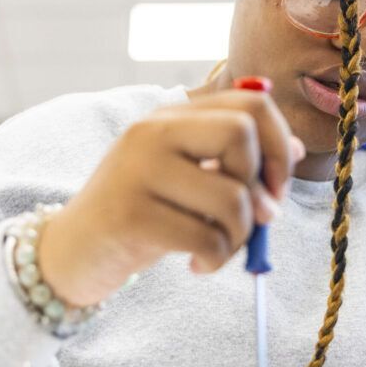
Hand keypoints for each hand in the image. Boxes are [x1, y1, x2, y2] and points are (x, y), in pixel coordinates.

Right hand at [36, 89, 304, 306]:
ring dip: (240, 235)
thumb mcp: (187, 177)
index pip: (252, 102)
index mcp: (172, 115)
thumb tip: (294, 149)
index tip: (275, 186)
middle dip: (263, 184)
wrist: (71, 251)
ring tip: (219, 249)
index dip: (279, 144)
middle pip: (242, 133)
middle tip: (256, 219)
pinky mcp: (131, 214)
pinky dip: (216, 260)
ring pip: (232, 196)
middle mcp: (153, 131)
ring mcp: (138, 169)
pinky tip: (199, 264)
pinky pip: (206, 237)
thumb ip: (234, 160)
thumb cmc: (141, 213)